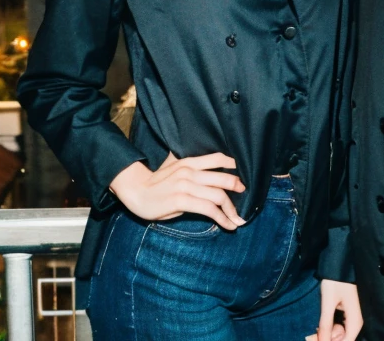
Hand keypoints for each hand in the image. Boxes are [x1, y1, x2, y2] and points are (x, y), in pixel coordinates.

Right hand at [109, 152, 245, 228]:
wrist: (136, 191)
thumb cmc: (156, 182)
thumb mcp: (174, 167)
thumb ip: (191, 166)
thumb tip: (209, 168)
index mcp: (189, 161)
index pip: (218, 158)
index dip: (234, 166)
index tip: (245, 177)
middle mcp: (190, 171)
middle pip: (223, 178)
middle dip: (238, 189)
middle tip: (247, 198)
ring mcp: (186, 186)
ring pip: (218, 195)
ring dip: (232, 209)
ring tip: (239, 219)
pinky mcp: (181, 201)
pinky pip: (208, 209)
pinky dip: (222, 218)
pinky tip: (228, 225)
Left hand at [317, 279, 361, 340]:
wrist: (342, 262)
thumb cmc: (335, 280)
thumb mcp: (328, 302)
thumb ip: (326, 325)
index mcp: (356, 321)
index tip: (319, 338)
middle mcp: (358, 320)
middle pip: (344, 339)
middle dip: (330, 337)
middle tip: (318, 329)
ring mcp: (355, 315)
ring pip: (343, 333)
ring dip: (331, 331)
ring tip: (321, 322)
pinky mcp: (351, 310)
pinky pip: (343, 325)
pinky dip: (333, 325)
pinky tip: (326, 318)